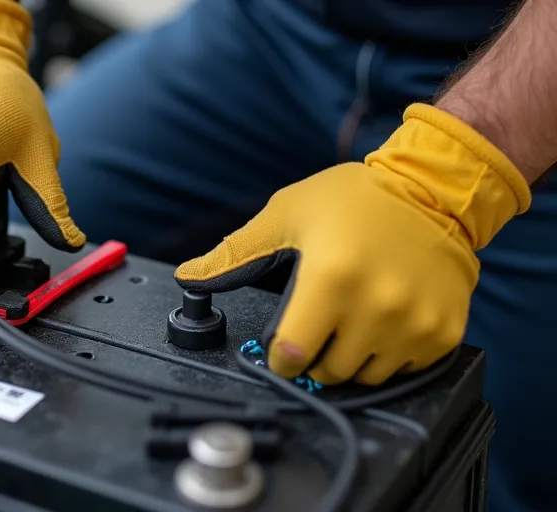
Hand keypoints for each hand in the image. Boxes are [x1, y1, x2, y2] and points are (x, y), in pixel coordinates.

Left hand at [175, 104, 530, 384]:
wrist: (433, 190)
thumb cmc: (354, 199)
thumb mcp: (285, 215)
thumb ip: (234, 254)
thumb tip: (187, 277)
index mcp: (332, 278)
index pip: (293, 355)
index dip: (280, 357)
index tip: (282, 348)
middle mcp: (377, 305)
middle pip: (329, 371)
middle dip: (314, 356)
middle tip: (319, 324)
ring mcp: (414, 322)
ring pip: (367, 375)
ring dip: (351, 357)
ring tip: (352, 319)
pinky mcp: (443, 331)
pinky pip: (405, 368)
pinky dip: (390, 354)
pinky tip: (384, 320)